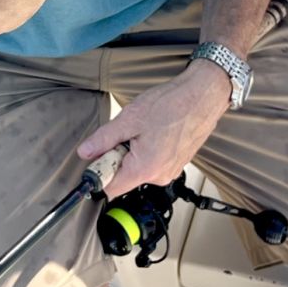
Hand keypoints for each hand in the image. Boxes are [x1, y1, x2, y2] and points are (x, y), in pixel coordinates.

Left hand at [75, 65, 229, 197]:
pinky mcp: (176, 164)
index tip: (98, 154)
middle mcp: (159, 176)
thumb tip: (85, 152)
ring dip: (132, 152)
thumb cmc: (171, 105)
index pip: (111, 189)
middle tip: (126, 132)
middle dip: (117, 157)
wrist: (202, 97)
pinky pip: (152, 163)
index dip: (99, 173)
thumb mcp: (129, 118)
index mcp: (145, 169)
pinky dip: (146, 149)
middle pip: (124, 178)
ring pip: (138, 169)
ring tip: (143, 128)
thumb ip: (104, 139)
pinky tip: (154, 130)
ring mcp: (170, 171)